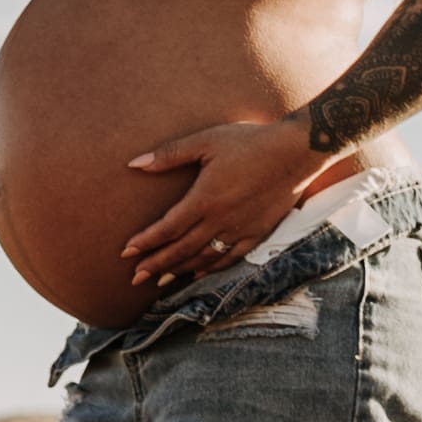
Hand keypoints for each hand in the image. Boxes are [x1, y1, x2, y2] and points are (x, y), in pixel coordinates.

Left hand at [113, 121, 349, 293]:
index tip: (126, 253)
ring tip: (160, 280)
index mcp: (205, 200)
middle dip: (156, 265)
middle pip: (182, 250)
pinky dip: (211, 268)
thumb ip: (169, 154)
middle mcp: (220, 221)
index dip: (145, 243)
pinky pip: (230, 259)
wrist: (295, 153)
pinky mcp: (258, 233)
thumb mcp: (205, 141)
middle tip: (135, 278)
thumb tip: (134, 164)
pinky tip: (198, 273)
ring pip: (204, 258)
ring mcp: (240, 230)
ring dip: (179, 270)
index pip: (167, 229)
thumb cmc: (249, 142)